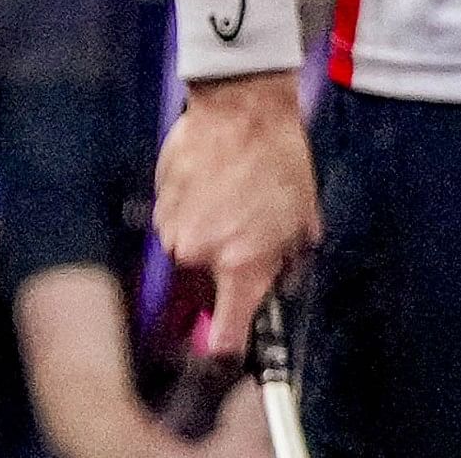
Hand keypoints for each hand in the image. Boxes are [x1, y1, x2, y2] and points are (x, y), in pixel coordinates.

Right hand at [151, 70, 317, 359]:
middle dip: (223, 271)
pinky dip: (190, 214)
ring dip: (205, 240)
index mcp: (241, 265)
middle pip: (205, 287)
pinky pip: (174, 224)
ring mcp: (173, 228)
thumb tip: (275, 280)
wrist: (241, 110)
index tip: (228, 349)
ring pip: (188, 254)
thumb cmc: (277, 162)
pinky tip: (211, 187)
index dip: (228, 344)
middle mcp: (199, 254)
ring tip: (229, 204)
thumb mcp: (302, 223)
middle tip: (245, 238)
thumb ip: (285, 264)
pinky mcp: (158, 201)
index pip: (226, 334)